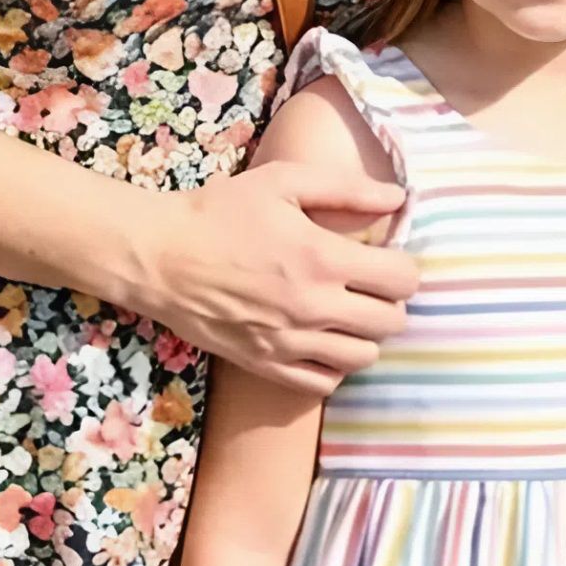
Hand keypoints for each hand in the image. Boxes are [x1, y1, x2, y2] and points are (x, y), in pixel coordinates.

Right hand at [124, 158, 416, 396]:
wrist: (161, 257)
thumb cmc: (222, 212)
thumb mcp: (284, 181)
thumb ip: (347, 190)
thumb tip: (399, 199)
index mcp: (322, 258)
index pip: (401, 280)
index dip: (404, 267)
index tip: (387, 257)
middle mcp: (312, 308)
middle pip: (389, 322)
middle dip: (390, 300)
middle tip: (369, 283)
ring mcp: (289, 343)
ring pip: (362, 357)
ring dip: (366, 334)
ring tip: (348, 311)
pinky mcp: (265, 366)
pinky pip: (323, 384)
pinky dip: (334, 364)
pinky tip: (322, 338)